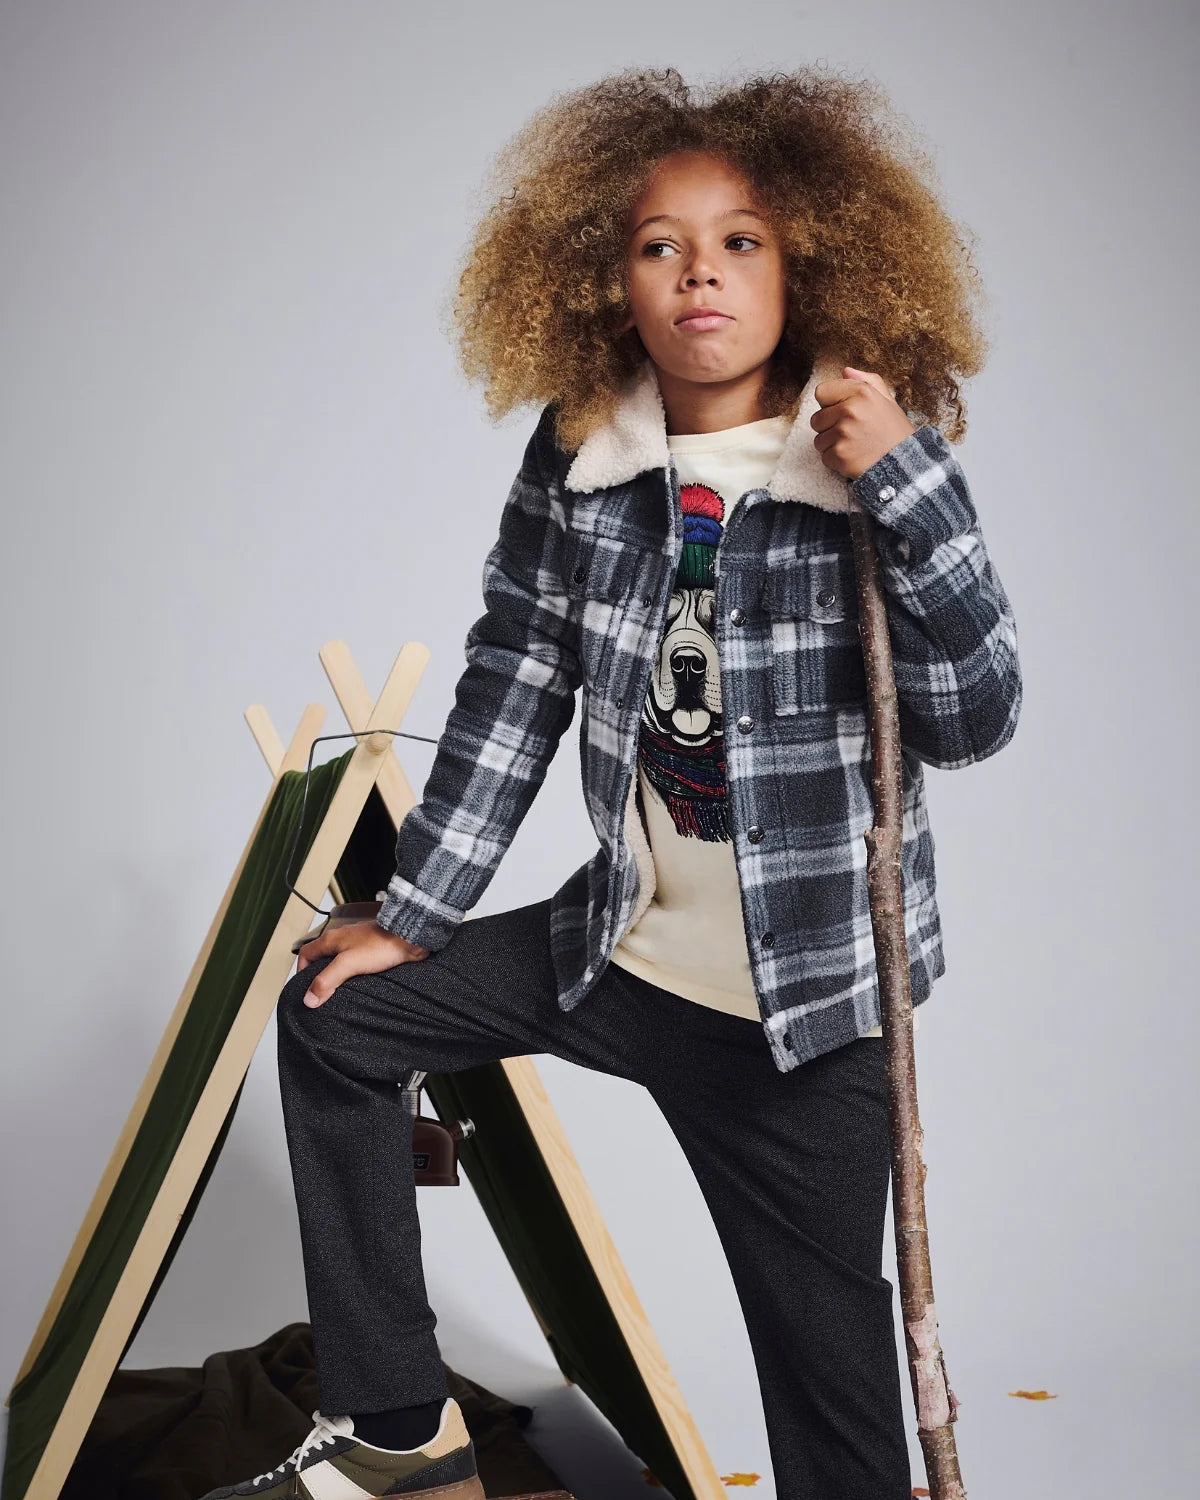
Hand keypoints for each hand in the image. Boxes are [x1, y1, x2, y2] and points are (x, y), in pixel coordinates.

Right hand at [295, 920, 430, 1007]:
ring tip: (340, 991)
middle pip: (322, 958)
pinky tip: (359, 984)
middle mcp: (343, 939)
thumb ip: (327, 980)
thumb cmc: (381, 944)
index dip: (301, 971)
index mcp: (332, 939)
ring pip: (339, 961)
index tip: (304, 987)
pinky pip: (355, 963)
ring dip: (337, 975)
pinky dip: (353, 974)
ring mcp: (357, 944)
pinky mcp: (371, 950)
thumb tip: (309, 998)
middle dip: (319, 975)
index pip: (306, 953)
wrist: (409, 937)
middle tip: (321, 992)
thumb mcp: (348, 964)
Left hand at [811, 366, 915, 481]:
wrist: (905, 464)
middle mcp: (850, 410)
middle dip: (830, 427)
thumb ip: (867, 382)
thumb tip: (845, 371)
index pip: (821, 392)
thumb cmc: (894, 432)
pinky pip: (824, 457)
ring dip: (832, 445)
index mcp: (861, 392)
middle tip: (852, 432)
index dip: (830, 404)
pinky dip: (836, 460)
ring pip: (818, 440)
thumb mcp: (887, 401)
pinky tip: (854, 457)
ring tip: (854, 446)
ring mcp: (843, 433)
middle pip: (816, 418)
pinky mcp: (839, 455)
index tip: (843, 412)